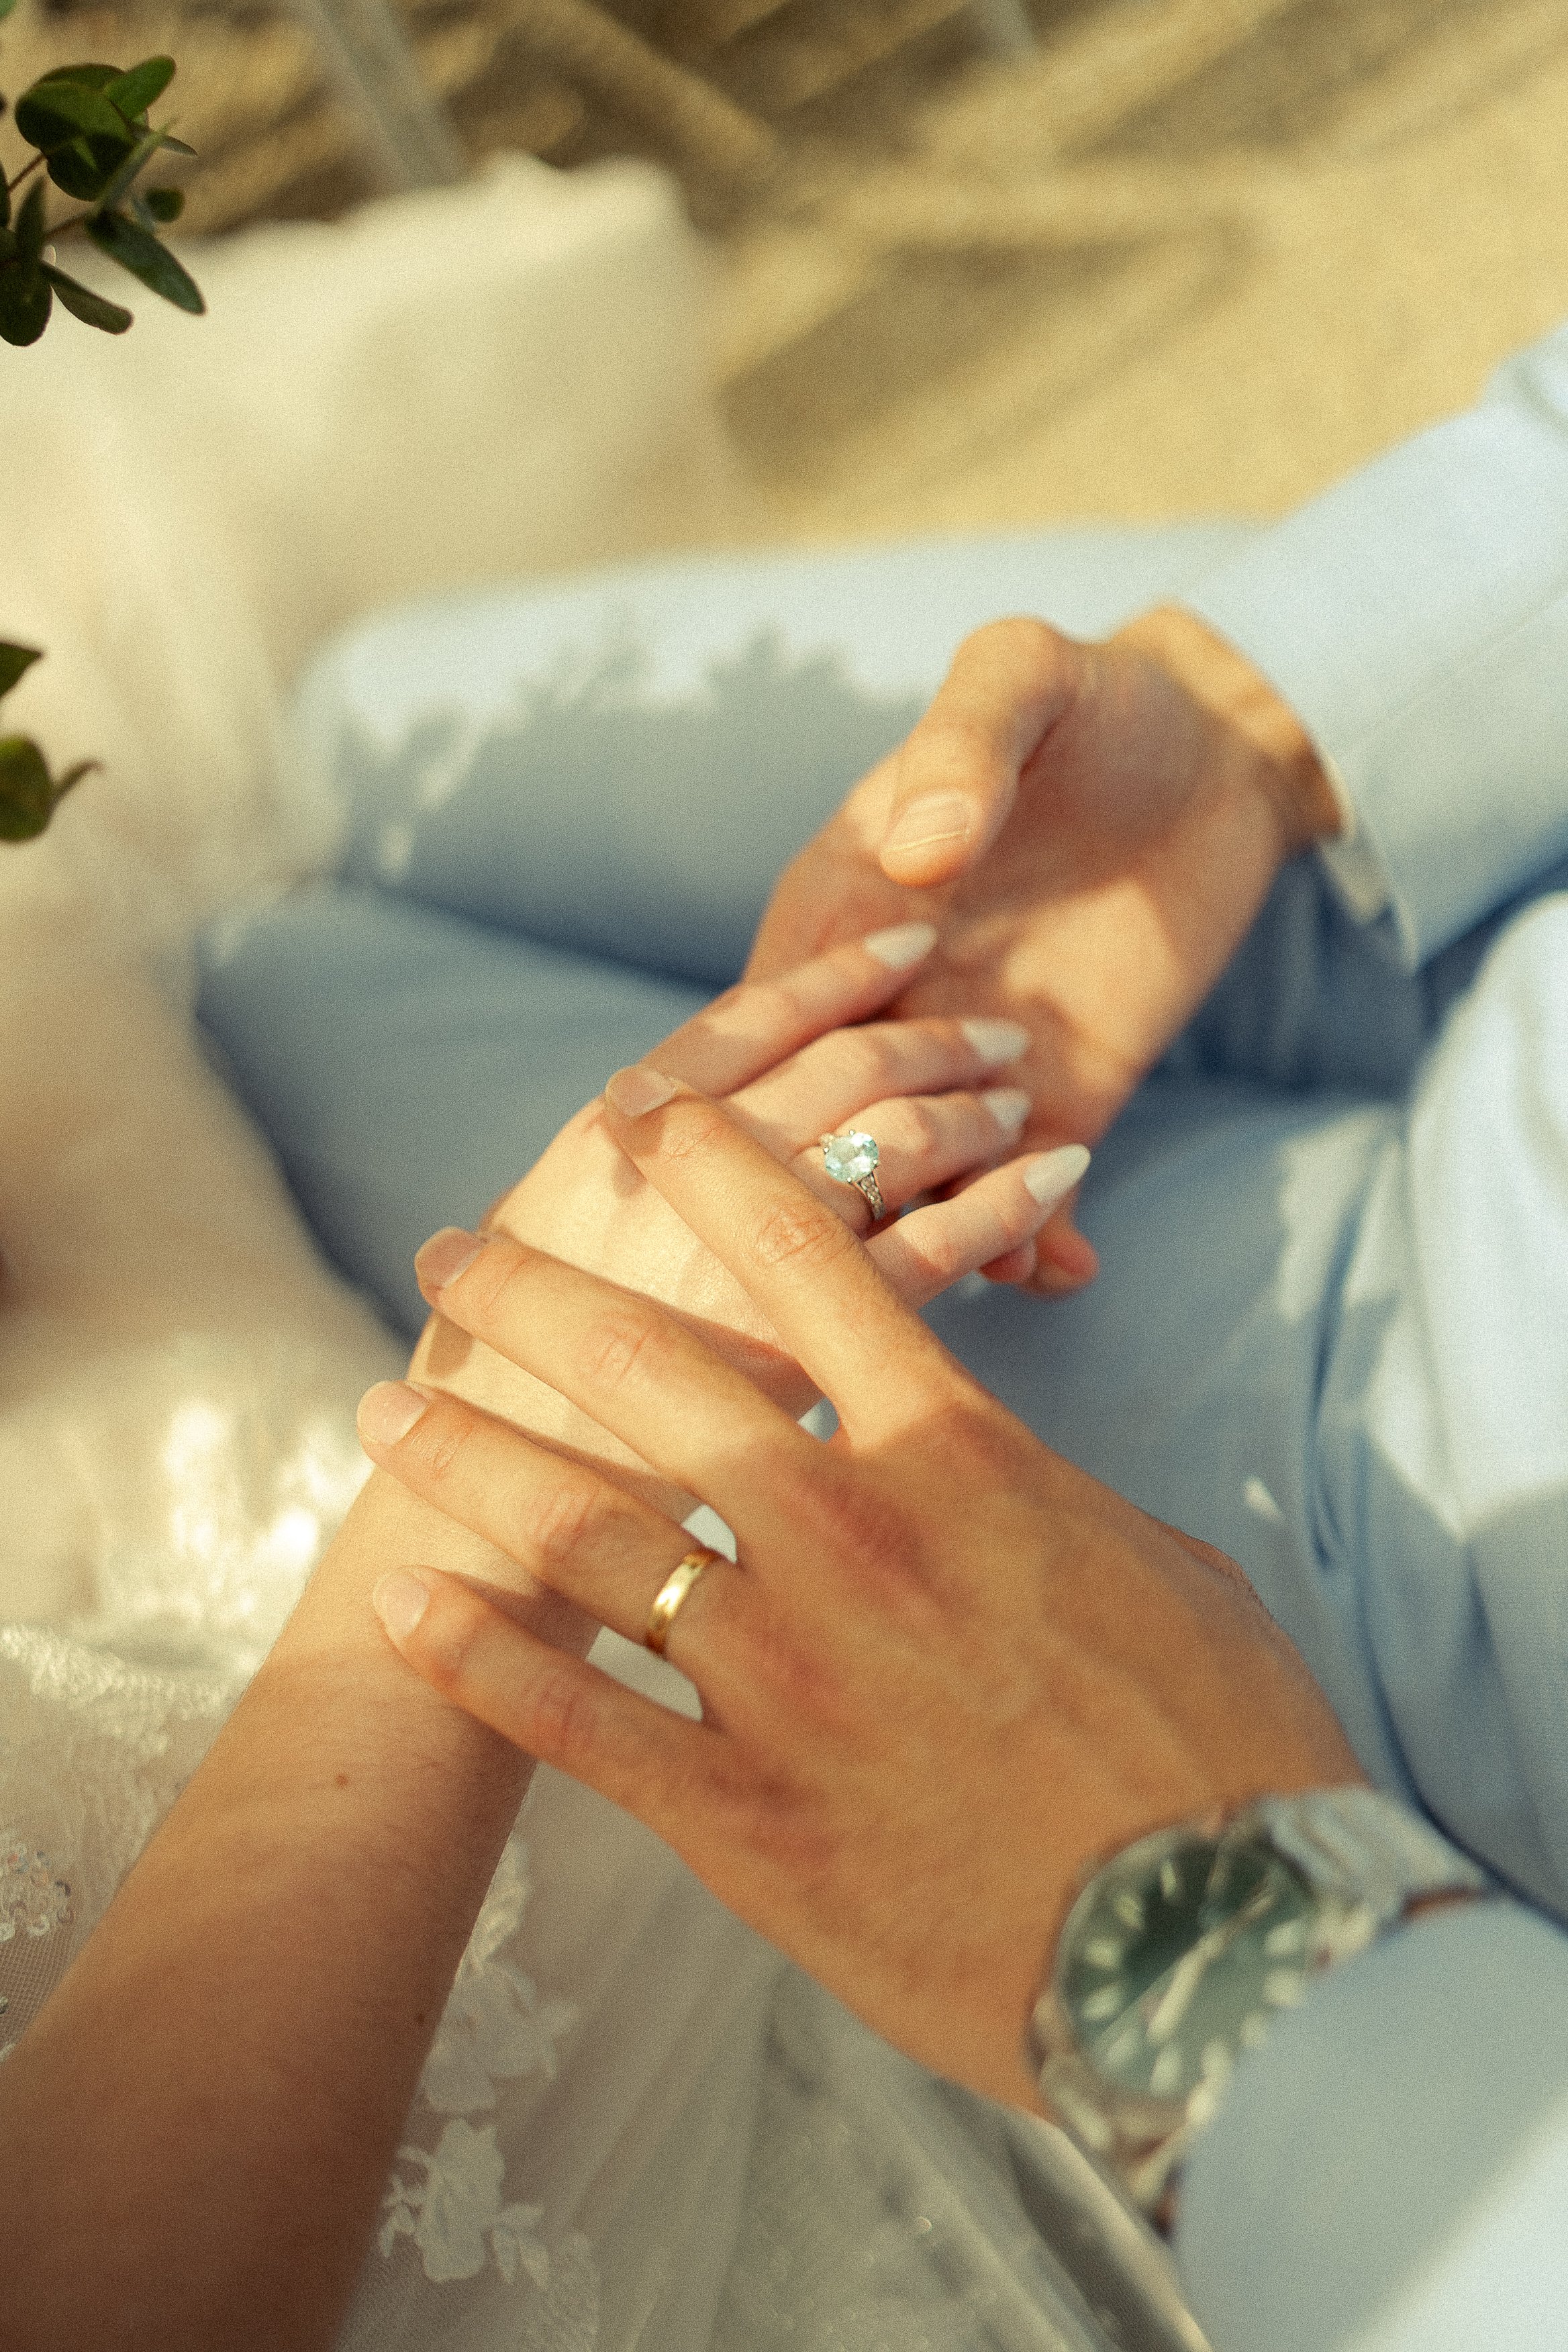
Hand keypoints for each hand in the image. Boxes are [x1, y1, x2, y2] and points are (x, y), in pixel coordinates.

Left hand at [362, 1079, 1361, 2111]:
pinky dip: (480, 1658)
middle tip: (450, 1260)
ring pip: (582, 1533)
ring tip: (387, 1413)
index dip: (717, 1168)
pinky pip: (575, 1719)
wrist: (1222, 1959)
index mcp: (961, 1458)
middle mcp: (849, 1539)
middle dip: (532, 1298)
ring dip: (469, 1462)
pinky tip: (406, 1608)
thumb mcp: (1162, 1567)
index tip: (643, 1119)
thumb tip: (999, 1465)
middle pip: (649, 1373)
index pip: (814, 1260)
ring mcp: (782, 1677)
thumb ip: (1043, 1494)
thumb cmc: (1226, 1750)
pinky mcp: (741, 1816)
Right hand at [410, 924, 1086, 1521]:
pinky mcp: (808, 1355)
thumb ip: (608, 1191)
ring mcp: (739, 1261)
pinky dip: (1003, 1204)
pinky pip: (930, 1252)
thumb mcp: (523, 1267)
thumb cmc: (499, 1412)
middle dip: (930, 1035)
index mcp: (602, 1145)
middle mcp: (674, 1180)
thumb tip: (659, 1123)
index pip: (742, 1021)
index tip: (908, 946)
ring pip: (892, 1137)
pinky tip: (1051, 1188)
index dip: (837, 973)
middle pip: (838, 1066)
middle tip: (996, 1032)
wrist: (489, 1547)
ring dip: (968, 1107)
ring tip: (1020, 1104)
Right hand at [747, 608, 1343, 1291]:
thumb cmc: (1098, 701)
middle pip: (829, 1125)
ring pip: (922, 1179)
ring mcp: (969, 1062)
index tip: (724, 1160)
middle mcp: (887, 1003)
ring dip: (943, 1233)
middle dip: (842, 1188)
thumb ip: (964, 745)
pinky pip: (1025, 1194)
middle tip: (881, 1232)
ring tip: (993, 1265)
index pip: (763, 1023)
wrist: (1220, 751)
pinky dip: (1036, 1247)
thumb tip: (919, 851)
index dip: (734, 1093)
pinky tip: (1065, 1272)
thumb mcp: (1023, 680)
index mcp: (840, 906)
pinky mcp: (1056, 1099)